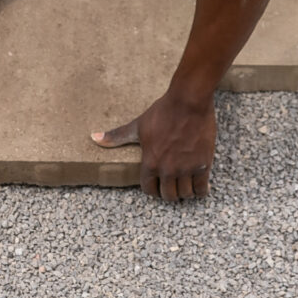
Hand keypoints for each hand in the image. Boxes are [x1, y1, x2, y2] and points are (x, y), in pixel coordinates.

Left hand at [95, 89, 216, 200]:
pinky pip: (201, 188)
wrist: (188, 101)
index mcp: (150, 162)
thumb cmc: (162, 112)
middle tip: (173, 187)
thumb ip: (117, 136)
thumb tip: (94, 137)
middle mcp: (167, 169)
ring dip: (185, 193)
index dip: (153, 190)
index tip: (158, 186)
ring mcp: (186, 168)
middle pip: (168, 195)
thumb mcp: (138, 125)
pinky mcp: (203, 164)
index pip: (149, 189)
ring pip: (185, 194)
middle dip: (169, 193)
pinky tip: (200, 187)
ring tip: (186, 186)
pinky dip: (201, 191)